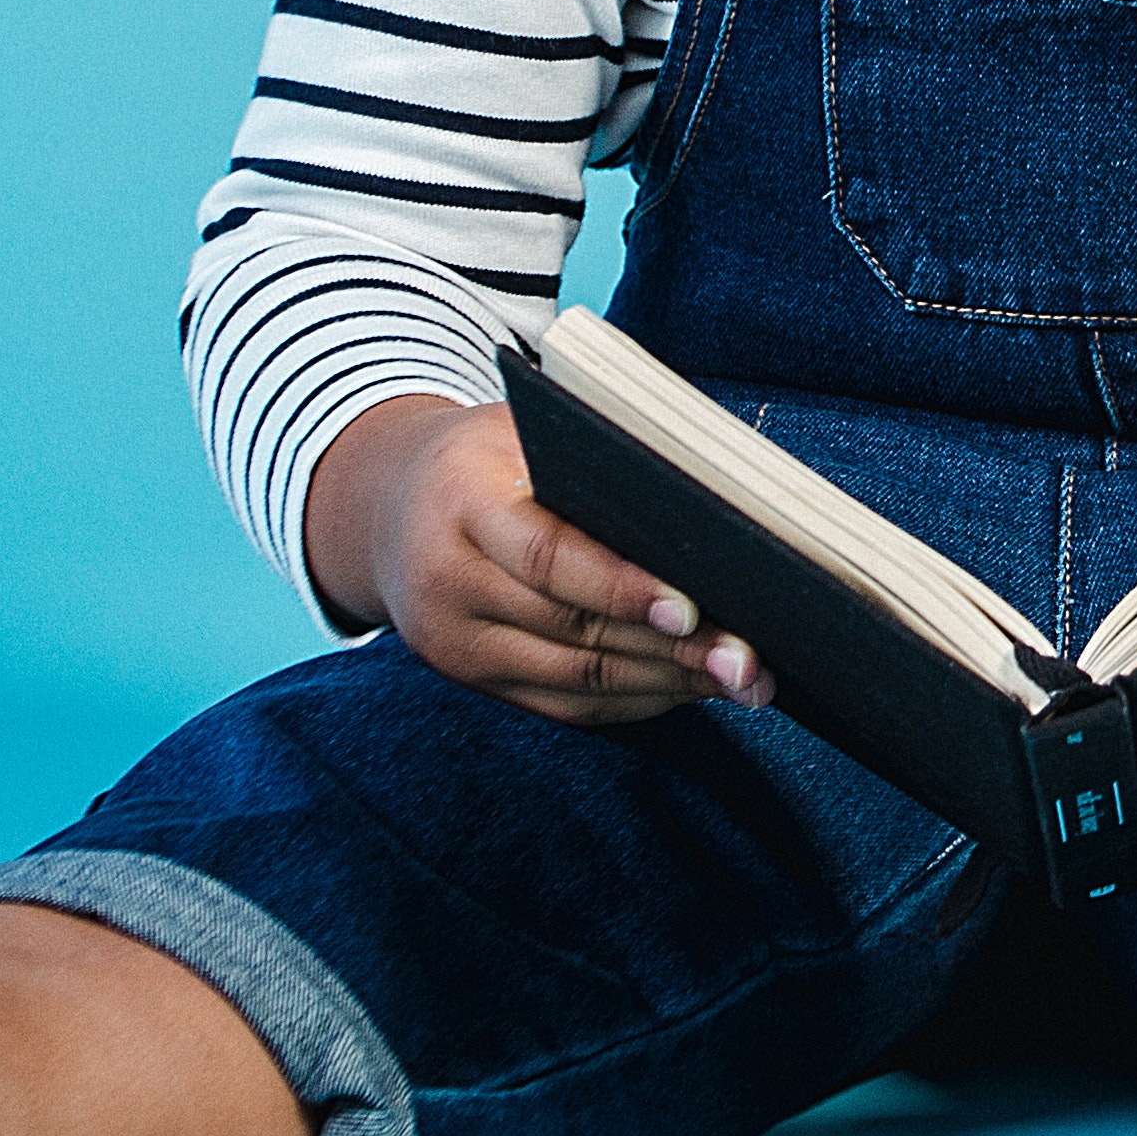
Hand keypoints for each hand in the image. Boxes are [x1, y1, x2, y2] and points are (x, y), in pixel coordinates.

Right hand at [305, 392, 766, 727]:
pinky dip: (638, 700)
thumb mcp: (524, 430)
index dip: (624, 589)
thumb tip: (713, 512)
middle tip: (751, 658)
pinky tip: (693, 686)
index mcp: (461, 503)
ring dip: (669, 684)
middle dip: (672, 650)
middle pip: (575, 630)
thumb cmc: (488, 455)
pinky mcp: (476, 681)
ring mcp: (456, 645)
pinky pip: (567, 705)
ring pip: (579, 679)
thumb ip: (599, 461)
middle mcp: (448, 584)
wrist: (385, 505)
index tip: (694, 609)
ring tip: (745, 678)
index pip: (549, 558)